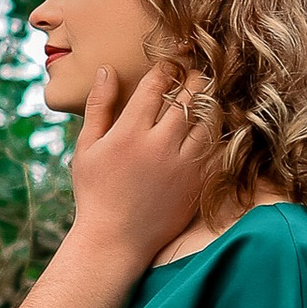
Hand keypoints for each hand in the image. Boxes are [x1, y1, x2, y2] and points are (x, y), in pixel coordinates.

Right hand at [67, 61, 210, 270]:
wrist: (115, 241)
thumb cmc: (95, 193)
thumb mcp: (87, 148)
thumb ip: (99, 106)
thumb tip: (107, 69)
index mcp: (129, 133)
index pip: (156, 86)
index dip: (165, 70)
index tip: (168, 66)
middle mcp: (159, 145)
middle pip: (188, 97)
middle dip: (193, 79)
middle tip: (194, 74)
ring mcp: (183, 165)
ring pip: (208, 119)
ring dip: (210, 103)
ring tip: (207, 96)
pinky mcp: (198, 183)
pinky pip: (218, 148)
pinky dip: (219, 133)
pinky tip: (214, 127)